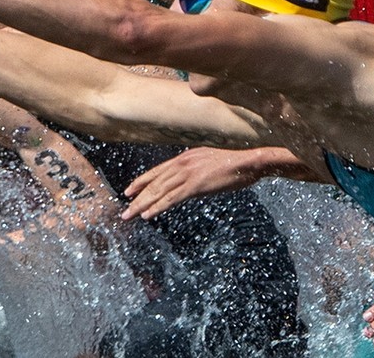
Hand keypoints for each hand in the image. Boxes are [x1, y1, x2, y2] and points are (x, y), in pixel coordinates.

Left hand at [121, 147, 274, 219]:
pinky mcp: (195, 185)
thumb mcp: (209, 164)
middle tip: (124, 209)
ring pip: (159, 191)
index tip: (128, 191)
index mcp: (185, 157)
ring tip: (129, 215)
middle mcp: (182, 163)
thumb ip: (196, 171)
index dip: (141, 182)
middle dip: (137, 196)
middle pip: (154, 182)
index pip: (157, 171)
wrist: (249, 162)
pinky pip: (171, 199)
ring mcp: (188, 174)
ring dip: (142, 204)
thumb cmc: (234, 165)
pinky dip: (157, 207)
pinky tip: (147, 215)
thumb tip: (188, 182)